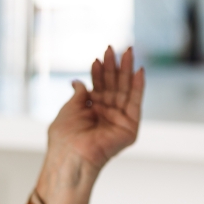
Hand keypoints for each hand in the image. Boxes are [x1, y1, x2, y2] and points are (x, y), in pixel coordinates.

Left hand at [36, 46, 144, 203]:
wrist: (70, 155)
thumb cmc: (64, 137)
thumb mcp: (69, 108)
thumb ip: (79, 94)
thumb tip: (78, 81)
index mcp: (92, 111)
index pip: (99, 86)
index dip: (99, 72)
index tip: (98, 57)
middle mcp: (107, 115)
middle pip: (114, 86)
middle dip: (115, 67)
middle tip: (116, 48)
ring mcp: (119, 121)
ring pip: (125, 91)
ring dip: (127, 71)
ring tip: (128, 52)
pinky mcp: (130, 128)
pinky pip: (135, 103)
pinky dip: (138, 87)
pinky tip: (138, 71)